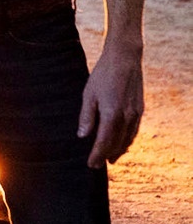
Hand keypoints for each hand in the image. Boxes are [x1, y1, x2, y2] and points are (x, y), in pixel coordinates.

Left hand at [77, 42, 143, 167]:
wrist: (124, 58)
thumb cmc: (103, 75)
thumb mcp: (89, 94)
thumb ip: (87, 116)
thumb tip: (82, 136)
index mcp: (111, 115)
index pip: (104, 143)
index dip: (97, 155)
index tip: (90, 164)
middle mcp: (126, 118)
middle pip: (116, 145)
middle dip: (106, 156)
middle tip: (97, 164)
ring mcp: (135, 114)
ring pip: (127, 140)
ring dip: (118, 151)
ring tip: (109, 157)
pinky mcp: (140, 109)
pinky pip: (134, 131)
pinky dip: (127, 141)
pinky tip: (121, 142)